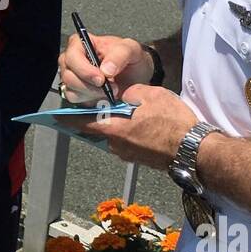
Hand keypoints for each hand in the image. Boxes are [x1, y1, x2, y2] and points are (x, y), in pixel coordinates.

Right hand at [58, 32, 151, 103]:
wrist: (135, 75)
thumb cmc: (130, 58)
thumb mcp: (131, 49)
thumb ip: (120, 55)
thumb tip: (105, 69)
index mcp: (82, 43)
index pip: (72, 55)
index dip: (84, 69)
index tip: (101, 79)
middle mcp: (72, 59)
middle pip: (68, 75)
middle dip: (89, 85)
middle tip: (111, 87)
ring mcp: (72, 76)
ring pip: (70, 89)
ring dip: (91, 94)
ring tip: (110, 91)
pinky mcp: (75, 91)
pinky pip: (74, 99)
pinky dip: (90, 100)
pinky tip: (103, 96)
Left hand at [71, 83, 199, 167]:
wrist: (195, 150)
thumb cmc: (173, 122)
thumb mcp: (150, 95)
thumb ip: (129, 93)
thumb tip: (122, 95)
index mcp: (113, 128)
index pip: (82, 123)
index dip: (67, 118)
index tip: (55, 115)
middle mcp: (116, 145)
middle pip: (100, 128)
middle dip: (102, 115)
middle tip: (109, 102)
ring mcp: (128, 154)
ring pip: (116, 135)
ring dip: (119, 124)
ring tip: (135, 112)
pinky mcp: (140, 158)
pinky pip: (128, 142)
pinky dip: (130, 132)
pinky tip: (145, 124)